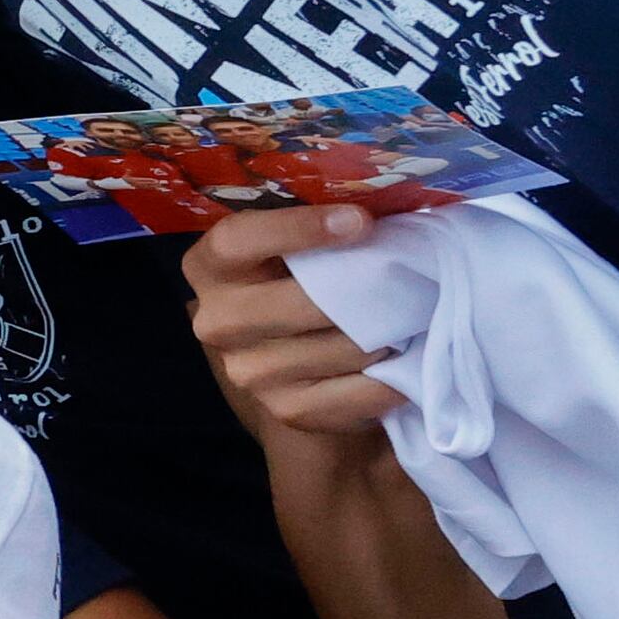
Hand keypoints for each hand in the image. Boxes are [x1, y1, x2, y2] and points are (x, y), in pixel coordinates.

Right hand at [184, 208, 404, 441]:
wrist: (291, 359)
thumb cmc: (301, 280)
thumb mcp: (296, 248)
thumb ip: (321, 227)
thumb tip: (383, 210)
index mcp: (210, 266)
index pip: (239, 240)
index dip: (297, 229)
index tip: (361, 222)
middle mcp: (216, 320)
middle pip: (296, 303)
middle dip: (361, 294)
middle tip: (408, 282)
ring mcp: (246, 370)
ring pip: (339, 348)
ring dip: (385, 335)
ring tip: (405, 320)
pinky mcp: (284, 408)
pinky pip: (354, 392)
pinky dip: (389, 378)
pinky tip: (400, 362)